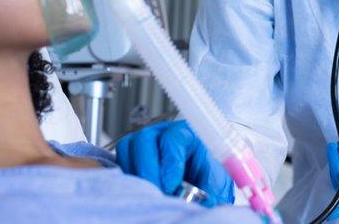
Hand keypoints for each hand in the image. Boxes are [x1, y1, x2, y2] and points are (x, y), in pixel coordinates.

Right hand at [115, 120, 233, 206]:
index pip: (173, 139)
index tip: (171, 185)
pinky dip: (127, 178)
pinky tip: (140, 192)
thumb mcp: (218, 182)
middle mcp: (162, 133)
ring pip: (128, 148)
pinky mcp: (132, 156)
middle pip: (145, 140)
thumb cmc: (210, 176)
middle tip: (157, 193)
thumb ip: (212, 190)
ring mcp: (145, 143)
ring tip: (148, 194)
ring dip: (136, 174)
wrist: (202, 180)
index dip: (170, 162)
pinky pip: (121, 161)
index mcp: (187, 133)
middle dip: (149, 170)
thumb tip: (206, 204)